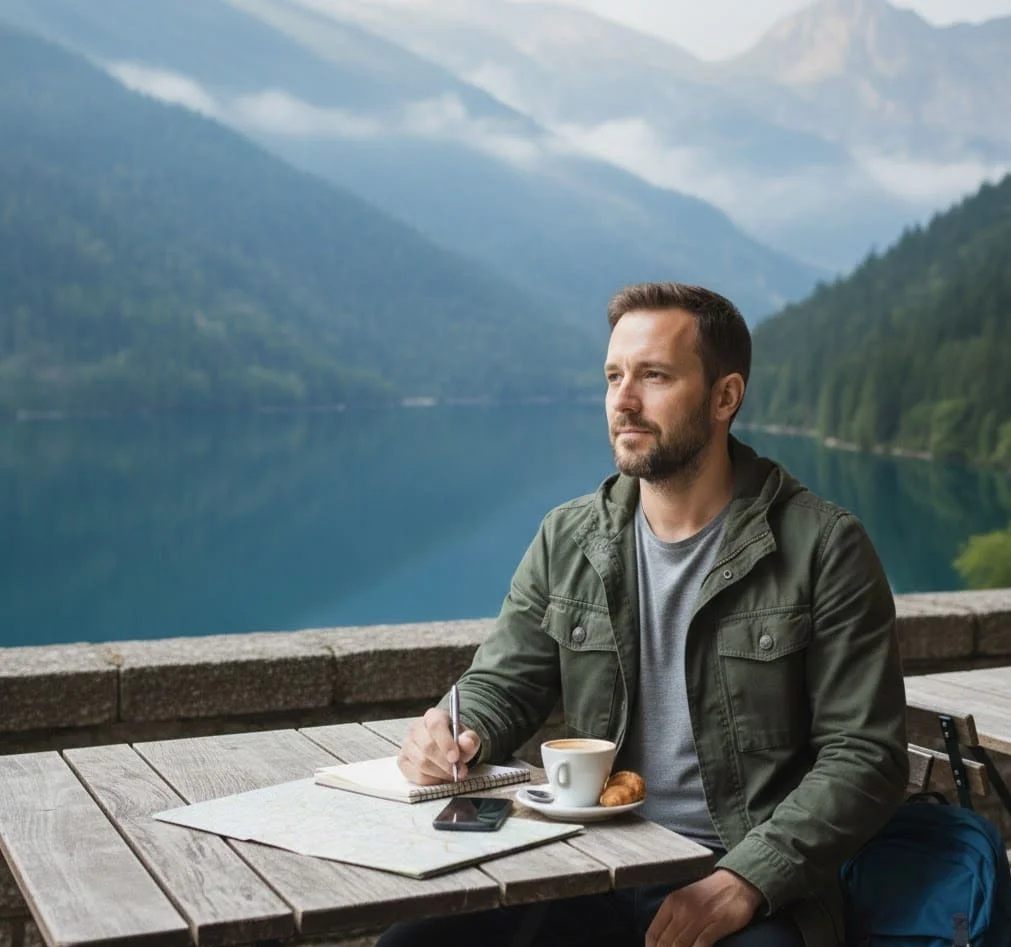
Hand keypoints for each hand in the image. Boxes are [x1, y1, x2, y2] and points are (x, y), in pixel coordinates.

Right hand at [397, 707, 481, 783]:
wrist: (446, 748)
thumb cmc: (456, 741)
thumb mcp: (467, 738)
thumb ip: (470, 739)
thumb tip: (467, 742)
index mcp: (433, 716)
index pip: (436, 726)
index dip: (446, 742)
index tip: (455, 758)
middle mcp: (416, 728)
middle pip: (427, 746)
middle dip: (445, 763)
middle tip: (459, 771)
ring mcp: (407, 744)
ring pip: (421, 763)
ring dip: (440, 773)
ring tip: (452, 774)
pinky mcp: (402, 761)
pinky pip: (415, 775)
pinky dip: (431, 780)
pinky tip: (440, 777)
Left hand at [646, 869, 763, 946]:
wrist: (735, 882)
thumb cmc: (708, 893)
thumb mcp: (684, 899)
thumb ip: (672, 917)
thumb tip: (661, 941)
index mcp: (671, 903)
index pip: (653, 933)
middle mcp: (682, 909)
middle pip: (666, 943)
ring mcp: (700, 917)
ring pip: (681, 945)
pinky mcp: (717, 924)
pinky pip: (701, 944)